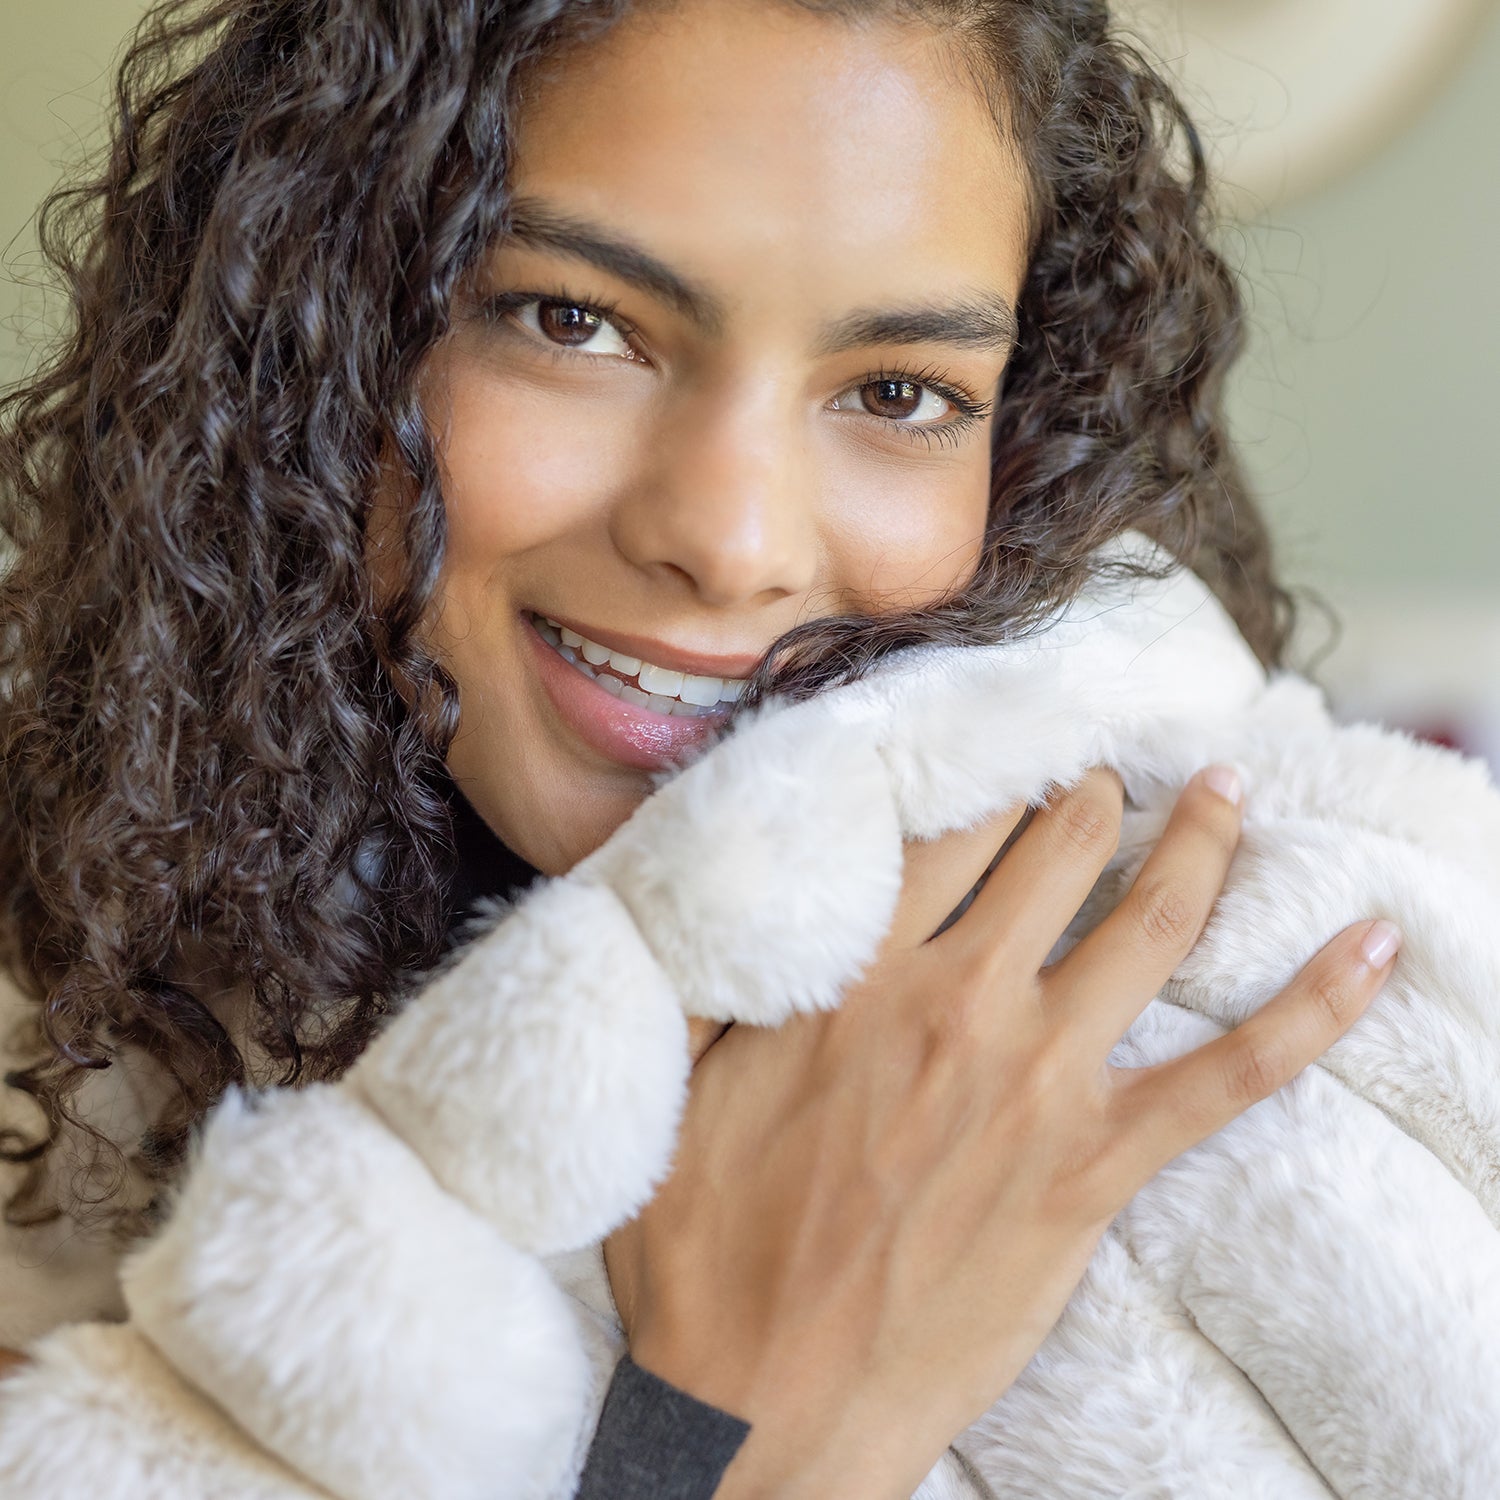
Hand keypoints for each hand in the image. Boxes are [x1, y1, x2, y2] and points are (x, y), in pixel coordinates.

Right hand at [603, 766, 1399, 1499]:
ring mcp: (1040, 1083)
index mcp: (853, 974)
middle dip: (1095, 788)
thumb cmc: (703, 1250)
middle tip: (1110, 766)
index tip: (1016, 739)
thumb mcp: (668, 1084)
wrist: (761, 1404)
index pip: (950, 822)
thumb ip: (700, 971)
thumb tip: (713, 879)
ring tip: (1229, 789)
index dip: (992, 765)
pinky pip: (1231, 1073)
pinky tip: (1372, 948)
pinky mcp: (1093, 1168)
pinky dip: (1315, 1006)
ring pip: (1152, 922)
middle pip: (1059, 846)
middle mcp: (958, 1004)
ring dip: (1202, 841)